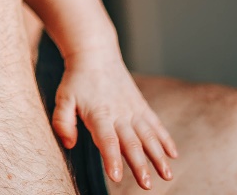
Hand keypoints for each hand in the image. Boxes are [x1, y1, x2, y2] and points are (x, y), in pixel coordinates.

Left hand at [53, 48, 177, 189]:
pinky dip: (165, 139)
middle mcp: (119, 113)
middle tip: (146, 185)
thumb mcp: (63, 98)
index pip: (107, 140)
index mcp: (99, 114)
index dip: (112, 159)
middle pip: (132, 142)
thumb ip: (62, 121)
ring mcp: (133, 110)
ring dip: (159, 156)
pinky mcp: (141, 106)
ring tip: (167, 175)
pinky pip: (156, 124)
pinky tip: (174, 155)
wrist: (96, 54)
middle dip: (140, 165)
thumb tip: (69, 144)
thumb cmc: (77, 79)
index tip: (117, 177)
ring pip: (149, 136)